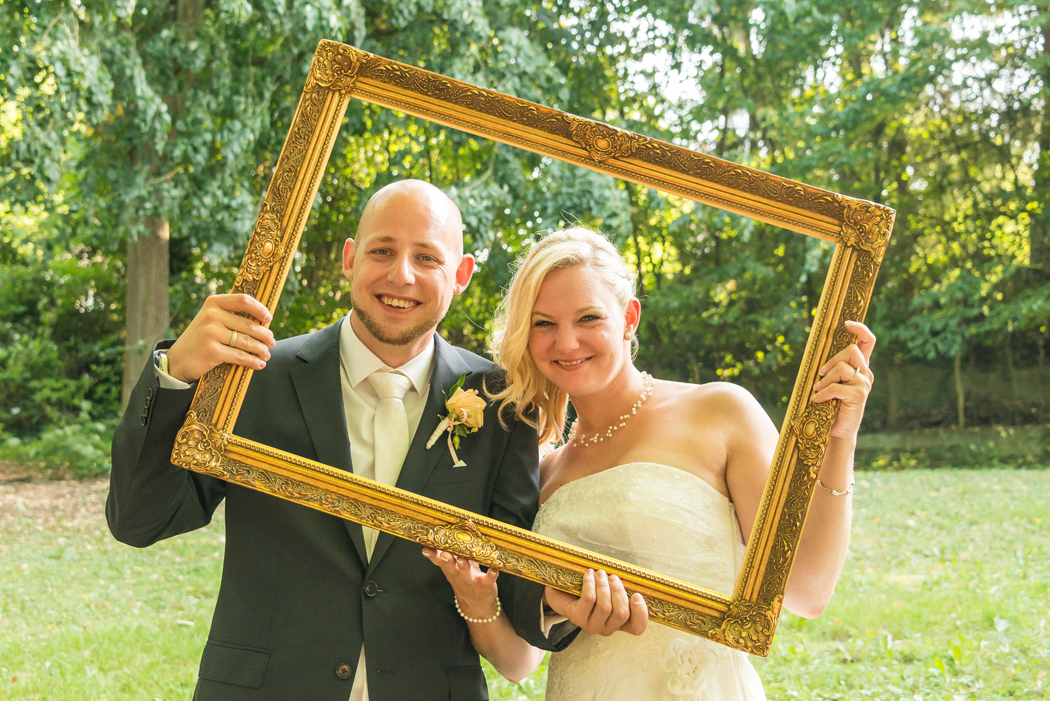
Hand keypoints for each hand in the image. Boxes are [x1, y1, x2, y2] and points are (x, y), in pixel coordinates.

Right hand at [167, 294, 275, 382]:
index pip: (243, 300)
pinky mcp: (212, 350)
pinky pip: (240, 356)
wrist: (177, 360)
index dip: (260, 309)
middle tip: (271, 342)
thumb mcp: (210, 320)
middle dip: (265, 336)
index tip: (268, 319)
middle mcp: (212, 315)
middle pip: (249, 325)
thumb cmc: (200, 339)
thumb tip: (263, 321)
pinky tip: (259, 364)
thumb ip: (230, 316)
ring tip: (266, 354)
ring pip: (247, 342)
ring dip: (261, 350)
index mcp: (213, 303)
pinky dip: (253, 361)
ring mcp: (211, 333)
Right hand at [422, 548, 500, 619]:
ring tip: (463, 559)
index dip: (433, 556)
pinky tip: (494, 569)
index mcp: (451, 570)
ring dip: (464, 567)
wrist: (477, 606)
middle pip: (451, 568)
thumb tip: (442, 535)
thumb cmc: (465, 580)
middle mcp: (459, 576)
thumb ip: (448, 555)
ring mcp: (472, 582)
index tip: (426, 549)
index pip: (439, 562)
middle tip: (445, 554)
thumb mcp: (454, 570)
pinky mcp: (485, 586)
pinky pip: (488, 580)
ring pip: (466, 575)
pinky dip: (491, 575)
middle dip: (447, 561)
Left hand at [544, 569, 647, 636]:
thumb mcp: (609, 590)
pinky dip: (590, 584)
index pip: (637, 627)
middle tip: (613, 577)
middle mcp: (607, 628)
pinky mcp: (577, 618)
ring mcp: (592, 625)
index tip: (637, 595)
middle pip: (621, 614)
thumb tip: (630, 577)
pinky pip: (589, 599)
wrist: (562, 592)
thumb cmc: (591, 590)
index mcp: (620, 623)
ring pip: (605, 607)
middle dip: (618, 591)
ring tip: (600, 573)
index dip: (640, 613)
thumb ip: (620, 589)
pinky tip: (589, 574)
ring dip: (604, 585)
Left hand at [811, 320, 875, 439]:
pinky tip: (816, 400)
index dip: (860, 329)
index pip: (868, 341)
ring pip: (842, 368)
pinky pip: (836, 387)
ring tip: (818, 389)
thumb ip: (832, 367)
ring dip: (825, 379)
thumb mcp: (832, 382)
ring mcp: (864, 384)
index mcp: (861, 367)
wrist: (838, 430)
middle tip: (820, 374)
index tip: (847, 323)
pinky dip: (823, 393)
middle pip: (851, 350)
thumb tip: (818, 349)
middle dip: (831, 360)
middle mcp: (866, 373)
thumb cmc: (832, 404)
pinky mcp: (859, 395)